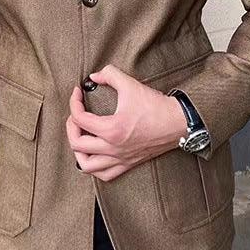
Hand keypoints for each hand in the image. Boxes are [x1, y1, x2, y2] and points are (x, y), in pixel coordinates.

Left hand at [65, 64, 188, 181]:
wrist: (178, 123)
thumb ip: (110, 74)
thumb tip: (94, 76)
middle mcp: (113, 148)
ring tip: (80, 137)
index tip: (78, 93)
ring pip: (87, 165)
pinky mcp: (128, 164)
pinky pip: (105, 175)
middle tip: (75, 115)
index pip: (80, 118)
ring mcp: (120, 158)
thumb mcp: (131, 85)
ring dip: (78, 151)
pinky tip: (94, 155)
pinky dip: (94, 168)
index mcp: (111, 129)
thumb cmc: (156, 106)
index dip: (74, 102)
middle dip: (71, 127)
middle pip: (77, 144)